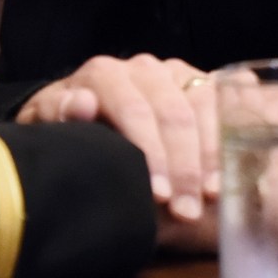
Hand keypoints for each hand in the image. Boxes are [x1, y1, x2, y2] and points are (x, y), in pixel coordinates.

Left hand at [17, 53, 217, 244]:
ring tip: (211, 195)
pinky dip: (229, 134)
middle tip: (188, 210)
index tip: (159, 195)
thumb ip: (59, 112)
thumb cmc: (63, 124)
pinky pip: (224, 98)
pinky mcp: (199, 80)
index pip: (136, 111)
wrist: (78, 110)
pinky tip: (230, 166)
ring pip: (204, 105)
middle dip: (185, 166)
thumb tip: (81, 104)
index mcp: (106, 73)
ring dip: (211, 155)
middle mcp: (144, 67)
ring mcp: (176, 71)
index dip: (151, 154)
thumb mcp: (47, 122)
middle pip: (174, 113)